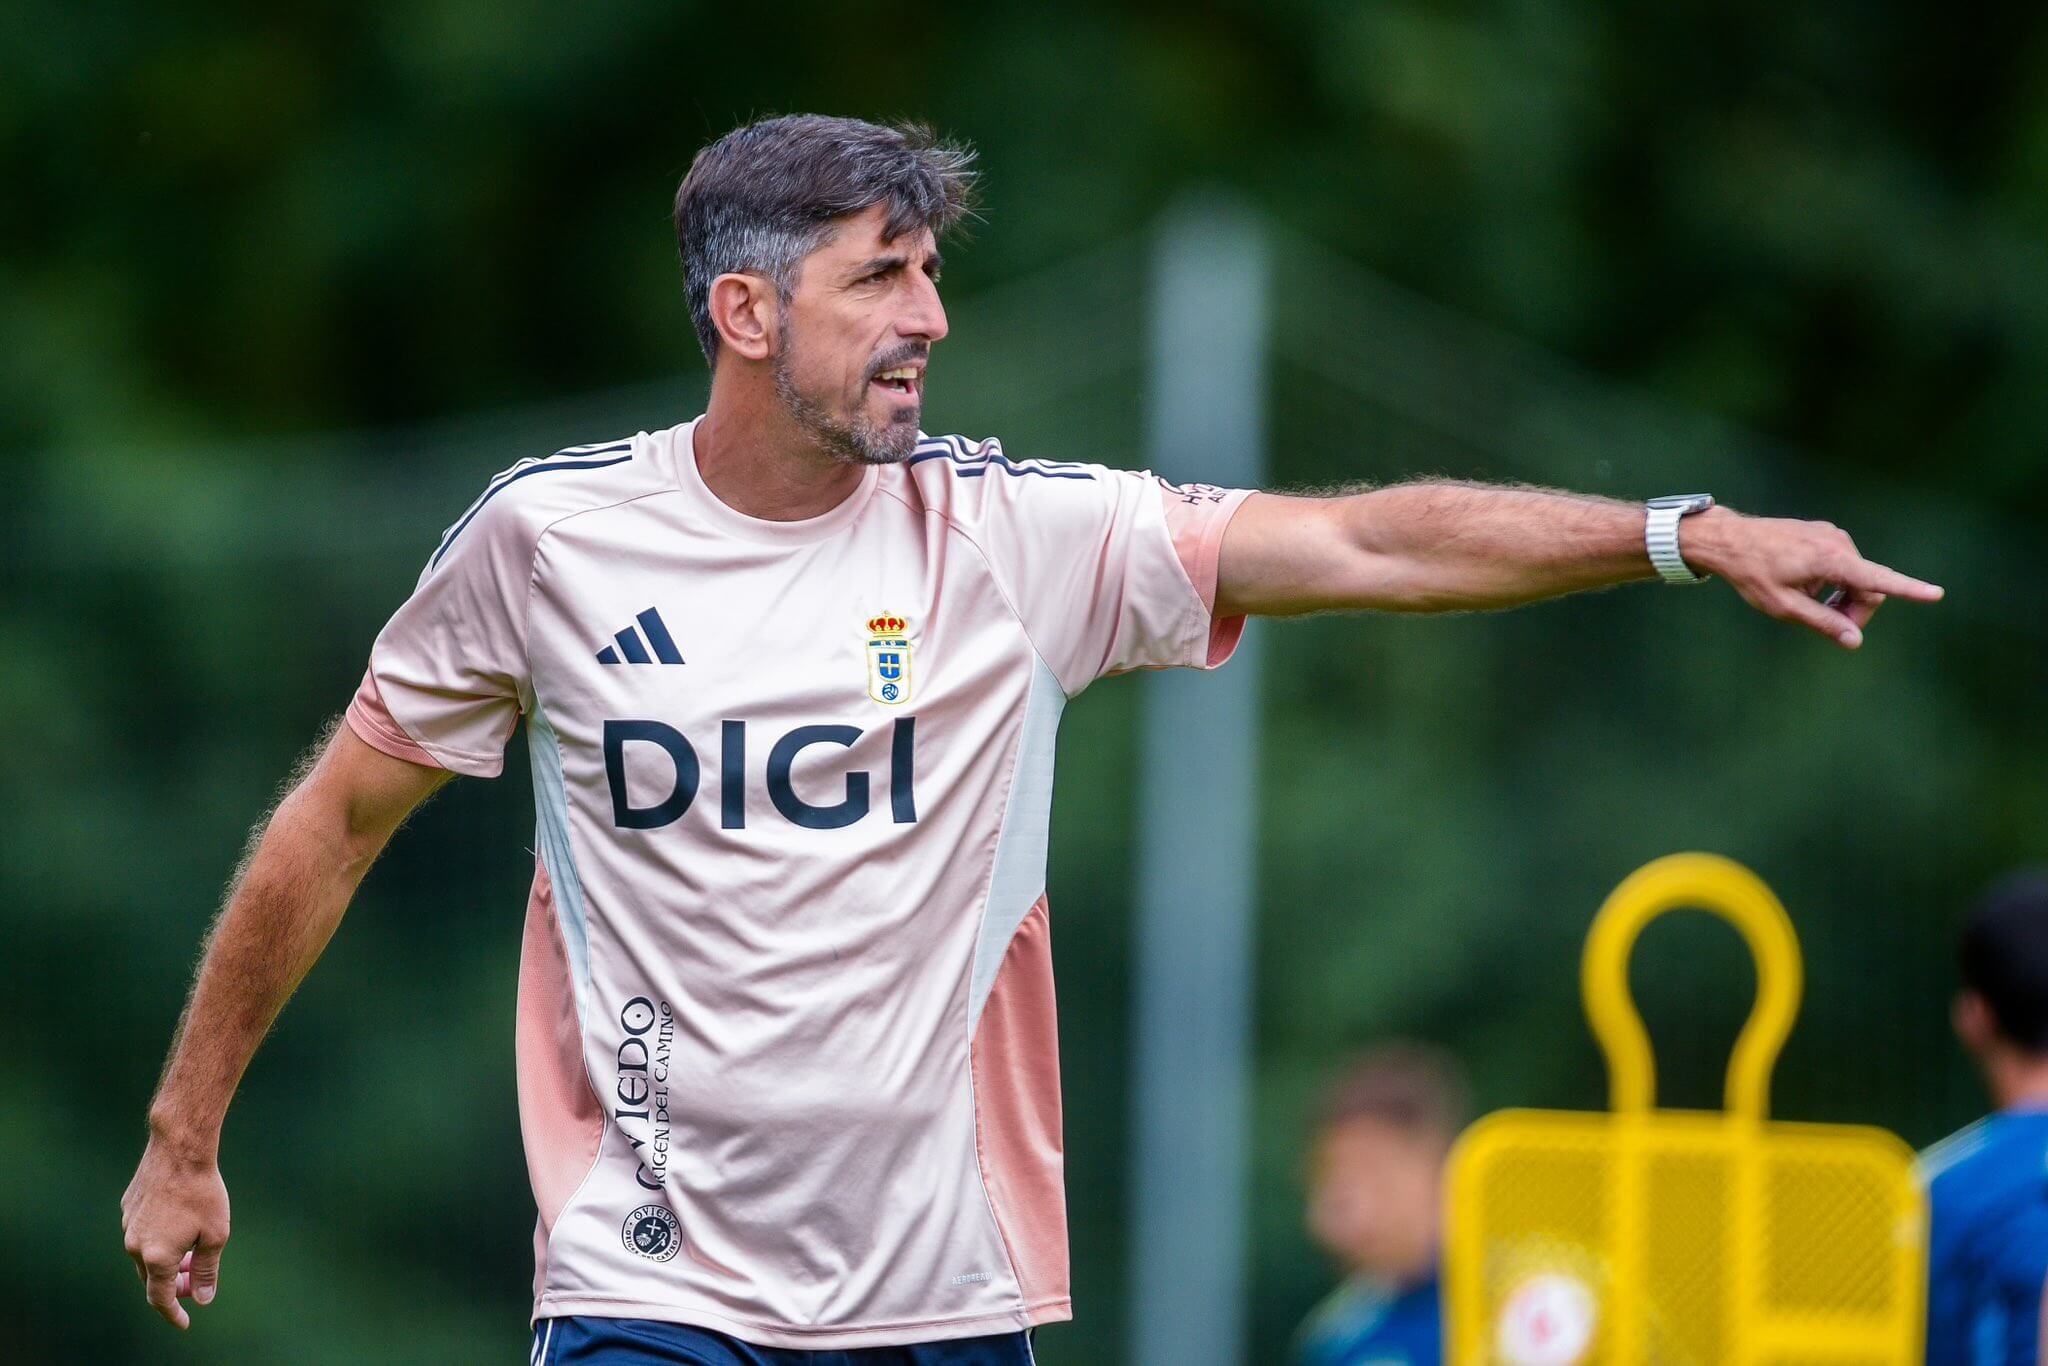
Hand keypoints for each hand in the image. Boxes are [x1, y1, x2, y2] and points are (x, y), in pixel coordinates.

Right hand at [120, 1132, 229, 1329]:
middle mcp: (134, 1245)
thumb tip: (202, 1298)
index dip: (172, 1313)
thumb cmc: (203, 1192)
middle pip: (151, 1278)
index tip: (184, 1322)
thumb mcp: (215, 1235)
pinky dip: (158, 1239)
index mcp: (155, 1257)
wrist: (180, 1149)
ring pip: (144, 1255)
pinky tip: (177, 1225)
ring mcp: (127, 1225)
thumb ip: (206, 1270)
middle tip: (195, 1280)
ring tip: (190, 1253)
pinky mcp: (128, 1207)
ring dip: (165, 1261)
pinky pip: (141, 1232)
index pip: (159, 1298)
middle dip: (173, 1285)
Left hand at [1684, 507, 1942, 647]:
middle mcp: (1839, 543)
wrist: (1730, 539)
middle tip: (1827, 627)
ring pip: (1857, 578)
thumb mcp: (1784, 606)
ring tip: (1808, 602)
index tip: (1936, 594)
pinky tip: (1805, 584)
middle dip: (1854, 612)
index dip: (1909, 590)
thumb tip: (1855, 641)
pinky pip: (1844, 566)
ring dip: (1842, 598)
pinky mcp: (1828, 535)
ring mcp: (1834, 536)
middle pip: (1868, 588)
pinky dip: (1834, 583)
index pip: (1877, 580)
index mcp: (1830, 560)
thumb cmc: (1752, 574)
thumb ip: (1822, 623)